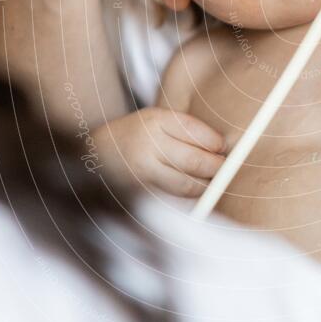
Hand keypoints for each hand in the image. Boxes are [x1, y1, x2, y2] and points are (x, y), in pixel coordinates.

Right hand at [94, 108, 227, 197]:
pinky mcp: (140, 196)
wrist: (94, 155)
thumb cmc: (137, 135)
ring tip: (212, 181)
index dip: (216, 143)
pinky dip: (189, 199)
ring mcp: (142, 174)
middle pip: (195, 161)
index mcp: (155, 121)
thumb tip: (223, 150)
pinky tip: (195, 194)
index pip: (195, 131)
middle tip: (225, 168)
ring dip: (206, 186)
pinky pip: (174, 200)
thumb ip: (186, 131)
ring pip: (187, 185)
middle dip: (217, 167)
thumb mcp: (157, 121)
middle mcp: (148, 146)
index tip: (224, 148)